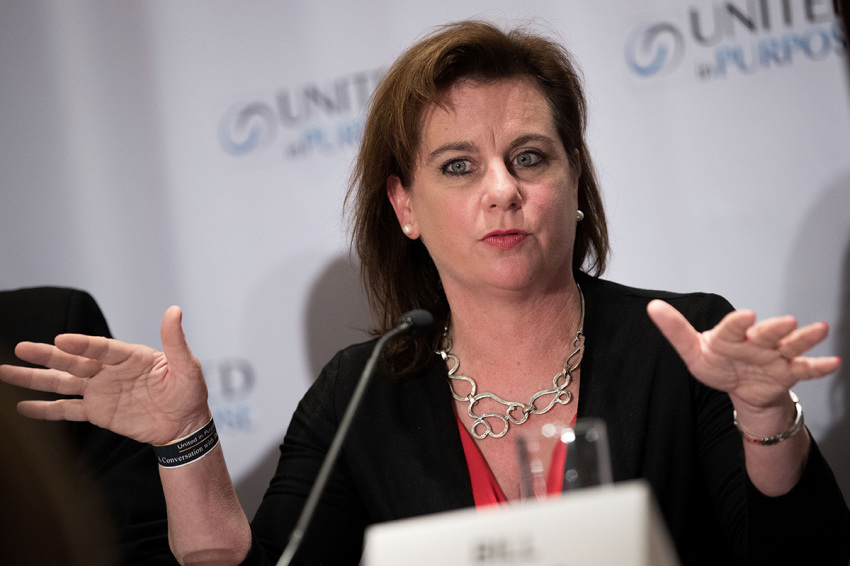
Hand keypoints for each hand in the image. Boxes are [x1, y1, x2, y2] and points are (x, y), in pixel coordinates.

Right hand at [0, 306, 209, 444]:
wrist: (185, 423)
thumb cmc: (188, 391)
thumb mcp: (186, 366)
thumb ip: (175, 341)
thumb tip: (174, 310)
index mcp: (129, 356)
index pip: (101, 348)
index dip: (82, 344)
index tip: (60, 340)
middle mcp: (109, 371)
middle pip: (73, 361)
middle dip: (47, 356)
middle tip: (21, 348)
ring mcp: (100, 391)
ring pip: (63, 383)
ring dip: (35, 379)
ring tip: (6, 372)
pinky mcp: (97, 412)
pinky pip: (67, 410)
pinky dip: (45, 410)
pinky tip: (23, 407)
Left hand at [647, 300, 840, 410]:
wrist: (740, 386)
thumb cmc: (718, 363)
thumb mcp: (693, 351)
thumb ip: (675, 331)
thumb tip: (653, 307)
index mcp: (730, 336)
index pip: (732, 328)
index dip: (737, 322)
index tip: (746, 315)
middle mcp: (756, 341)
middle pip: (767, 333)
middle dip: (775, 328)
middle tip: (787, 321)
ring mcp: (775, 355)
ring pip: (791, 345)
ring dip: (804, 338)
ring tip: (819, 329)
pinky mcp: (788, 371)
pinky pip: (806, 368)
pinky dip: (819, 366)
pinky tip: (833, 362)